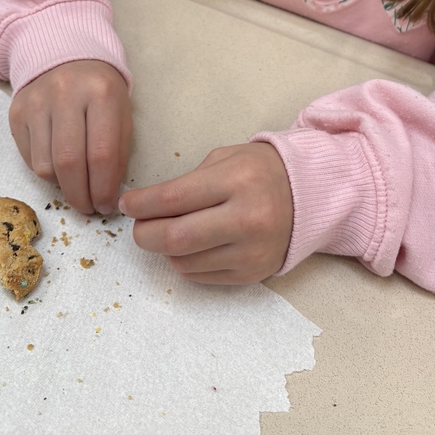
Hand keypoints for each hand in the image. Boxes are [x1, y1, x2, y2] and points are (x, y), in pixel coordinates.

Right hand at [9, 60, 131, 215]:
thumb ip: (117, 152)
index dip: (104, 188)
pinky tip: (59, 166)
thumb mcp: (121, 113)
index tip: (106, 206)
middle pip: (69, 162)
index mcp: (101, 93)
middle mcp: (66, 93)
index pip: (102, 153)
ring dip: (62, 186)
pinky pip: (29, 159)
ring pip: (46, 165)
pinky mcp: (17, 112)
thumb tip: (108, 195)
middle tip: (88, 208)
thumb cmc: (100, 92)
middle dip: (80, 195)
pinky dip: (46, 172)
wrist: (65, 56)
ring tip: (76, 184)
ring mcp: (37, 101)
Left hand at [119, 143, 293, 284]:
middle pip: (176, 237)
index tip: (127, 204)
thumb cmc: (258, 171)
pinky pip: (200, 276)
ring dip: (165, 249)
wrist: (308, 195)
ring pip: (184, 261)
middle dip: (145, 234)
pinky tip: (192, 245)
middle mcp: (247, 218)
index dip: (141, 204)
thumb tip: (146, 207)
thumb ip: (188, 182)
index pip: (174, 198)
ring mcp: (251, 251)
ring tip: (169, 231)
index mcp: (237, 180)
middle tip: (138, 227)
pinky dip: (186, 261)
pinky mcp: (252, 274)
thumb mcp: (225, 159)